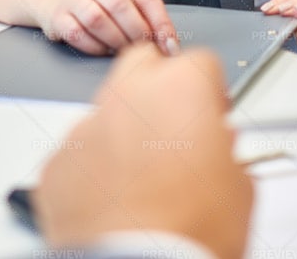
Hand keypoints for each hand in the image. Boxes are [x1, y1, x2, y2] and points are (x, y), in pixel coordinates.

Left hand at [36, 44, 252, 258]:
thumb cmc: (189, 232)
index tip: (213, 115)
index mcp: (182, 89)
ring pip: (106, 111)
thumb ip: (227, 151)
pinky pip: (79, 154)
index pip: (200, 63)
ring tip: (142, 178)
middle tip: (174, 127)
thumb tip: (217, 150)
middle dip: (158, 87)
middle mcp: (129, 97)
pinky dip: (95, 170)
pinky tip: (114, 202)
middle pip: (142, 64)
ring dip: (124, 132)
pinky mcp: (57, 165)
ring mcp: (86, 128)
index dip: (210, 91)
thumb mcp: (240, 188)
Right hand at [40, 0, 178, 55]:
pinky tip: (103, 51)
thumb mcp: (124, 0)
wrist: (55, 0)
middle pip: (121, 5)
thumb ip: (145, 16)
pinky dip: (94, 47)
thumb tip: (169, 44)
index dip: (161, 23)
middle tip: (145, 51)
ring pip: (97, 19)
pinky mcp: (58, 17)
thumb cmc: (99, 5)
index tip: (169, 45)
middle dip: (137, 32)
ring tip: (124, 51)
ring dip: (115, 40)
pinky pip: (77, 34)